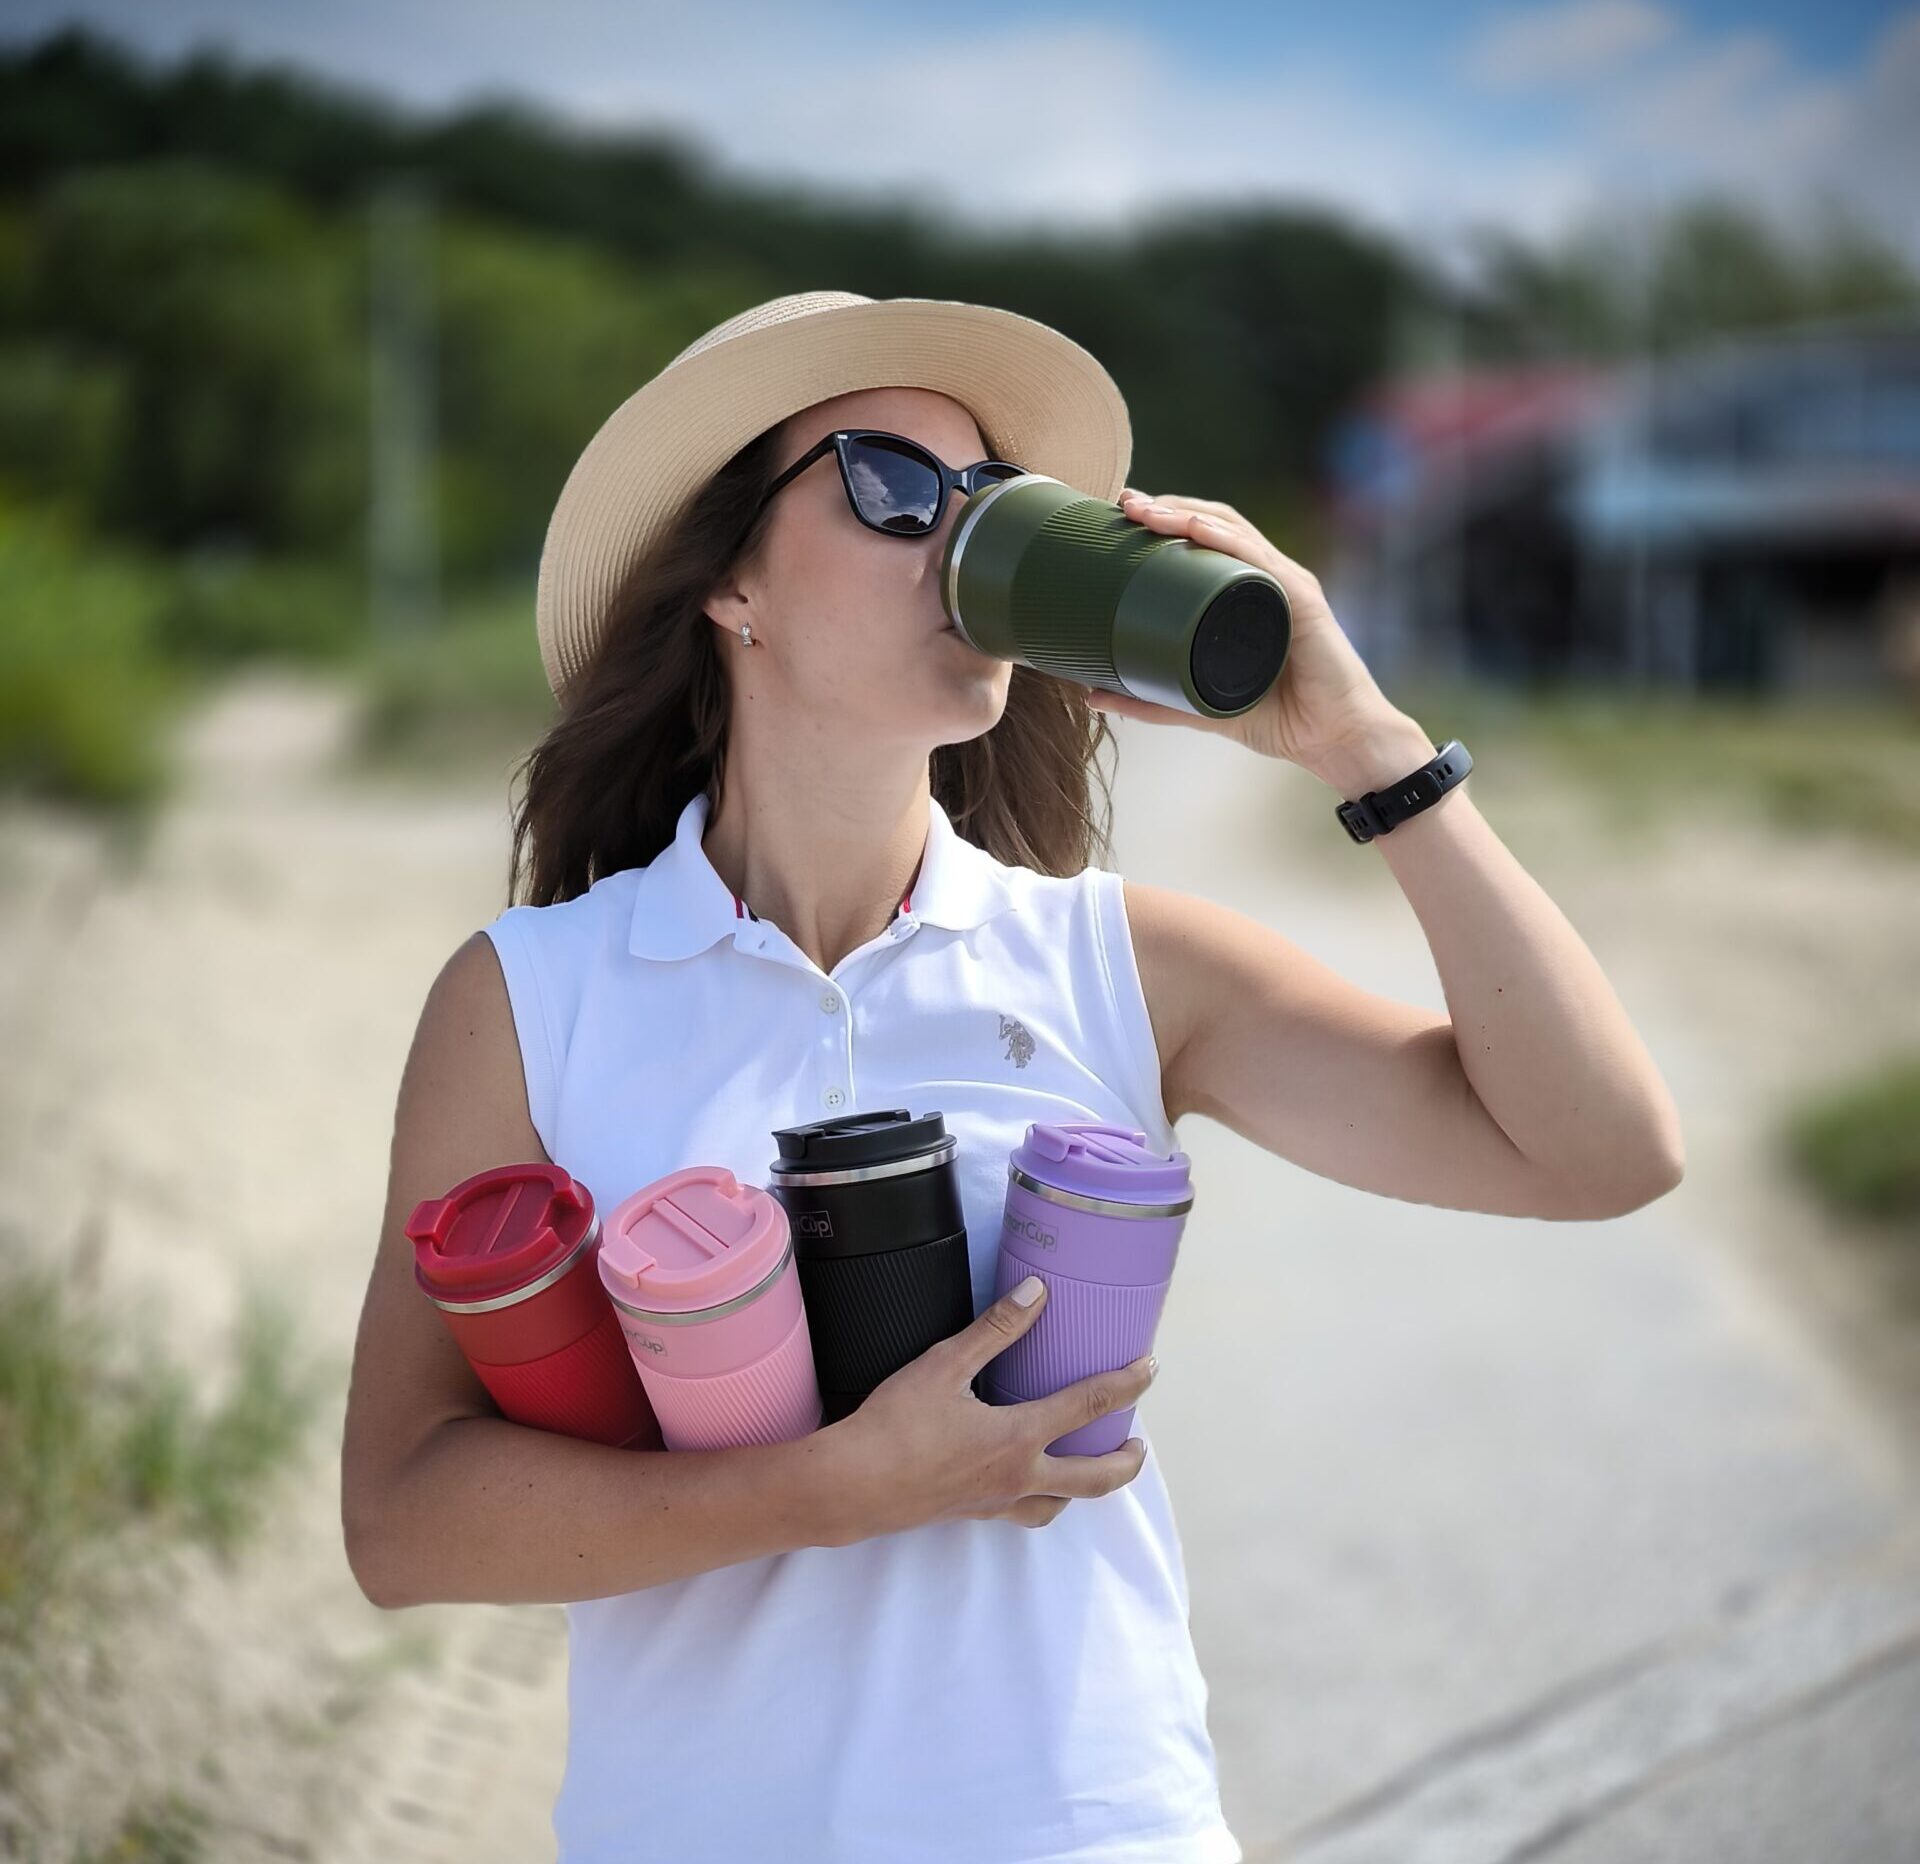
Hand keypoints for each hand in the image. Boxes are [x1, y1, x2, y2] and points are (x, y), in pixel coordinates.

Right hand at [817, 1277, 1155, 1537]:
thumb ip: (996, 1329)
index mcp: (1019, 1438)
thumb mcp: (945, 1365)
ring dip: (1085, 1487)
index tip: (1149, 1369)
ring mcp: (996, 1501)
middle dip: (1125, 1462)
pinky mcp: (971, 1513)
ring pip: (1060, 1504)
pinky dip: (1040, 1500)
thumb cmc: (895, 1426)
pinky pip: (1022, 1512)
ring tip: (1091, 1467)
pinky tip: (1026, 1483)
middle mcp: (1018, 1477)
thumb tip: (1036, 1293)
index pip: (1090, 1405)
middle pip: (1095, 1478)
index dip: (1126, 1383)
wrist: (853, 1486)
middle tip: (1140, 1444)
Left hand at [1103, 489, 1421, 785]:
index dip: (1163, 524)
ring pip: (1233, 533)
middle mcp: (1267, 580)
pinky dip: (1226, 541)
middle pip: (1214, 526)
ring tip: (1146, 510)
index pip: (1202, 543)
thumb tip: (1091, 695)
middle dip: (1168, 508)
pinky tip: (1196, 530)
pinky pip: (1261, 562)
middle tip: (1123, 503)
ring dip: (1187, 515)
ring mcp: (1287, 585)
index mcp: (1245, 595)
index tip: (1120, 517)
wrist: (1334, 741)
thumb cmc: (1279, 719)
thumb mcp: (1199, 707)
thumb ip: (1150, 701)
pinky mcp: (1303, 602)